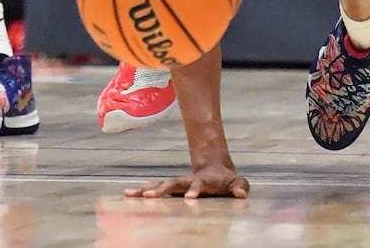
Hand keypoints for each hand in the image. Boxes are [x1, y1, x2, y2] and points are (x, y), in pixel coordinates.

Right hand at [124, 164, 249, 199]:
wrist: (215, 170)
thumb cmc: (226, 181)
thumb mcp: (237, 183)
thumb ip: (240, 187)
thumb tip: (242, 195)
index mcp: (203, 181)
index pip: (198, 185)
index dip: (195, 191)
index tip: (190, 198)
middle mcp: (187, 181)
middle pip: (173, 184)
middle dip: (161, 189)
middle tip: (149, 196)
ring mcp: (178, 184)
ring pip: (160, 185)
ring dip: (146, 189)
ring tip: (130, 193)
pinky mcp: (172, 188)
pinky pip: (155, 190)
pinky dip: (142, 191)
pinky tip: (128, 194)